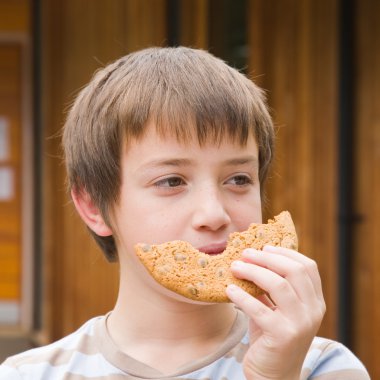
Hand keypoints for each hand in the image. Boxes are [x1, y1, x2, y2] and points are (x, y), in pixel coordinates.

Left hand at [226, 245, 325, 379]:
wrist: (274, 376)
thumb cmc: (271, 337)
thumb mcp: (274, 308)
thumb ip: (269, 287)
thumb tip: (250, 259)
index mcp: (314, 301)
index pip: (307, 266)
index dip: (285, 253)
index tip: (264, 247)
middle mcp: (313, 311)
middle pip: (294, 271)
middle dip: (266, 258)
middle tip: (245, 253)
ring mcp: (300, 324)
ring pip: (279, 285)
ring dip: (253, 271)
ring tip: (235, 267)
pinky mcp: (283, 336)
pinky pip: (260, 309)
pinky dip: (242, 296)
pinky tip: (229, 290)